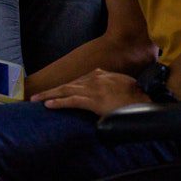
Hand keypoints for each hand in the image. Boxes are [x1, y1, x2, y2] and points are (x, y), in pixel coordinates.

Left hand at [30, 68, 149, 115]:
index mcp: (98, 74)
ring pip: (65, 91)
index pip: (76, 81)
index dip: (62, 87)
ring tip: (35, 100)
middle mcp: (92, 79)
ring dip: (48, 96)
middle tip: (34, 96)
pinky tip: (48, 105)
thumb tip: (100, 81)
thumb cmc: (136, 94)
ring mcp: (92, 89)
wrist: (145, 98)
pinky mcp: (93, 100)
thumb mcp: (121, 82)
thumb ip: (108, 81)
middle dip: (50, 90)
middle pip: (66, 84)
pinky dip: (59, 103)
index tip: (52, 92)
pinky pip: (72, 101)